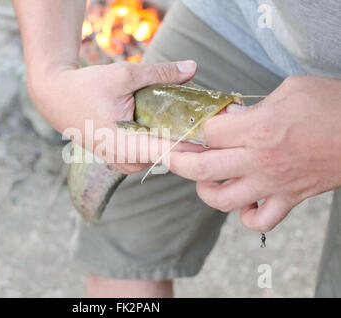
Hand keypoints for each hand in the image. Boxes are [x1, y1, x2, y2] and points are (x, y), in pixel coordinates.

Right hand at [28, 60, 203, 173]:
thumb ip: (160, 74)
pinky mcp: (121, 158)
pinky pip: (148, 153)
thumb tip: (192, 68)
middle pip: (169, 156)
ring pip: (160, 155)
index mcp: (124, 146)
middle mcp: (125, 161)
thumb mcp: (124, 75)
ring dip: (174, 138)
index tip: (216, 133)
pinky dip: (160, 139)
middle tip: (207, 117)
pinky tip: (168, 123)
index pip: (171, 152)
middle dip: (188, 138)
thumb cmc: (84, 88)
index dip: (196, 144)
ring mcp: (122, 163)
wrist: (54, 98)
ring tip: (190, 118)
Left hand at [169, 75, 340, 231]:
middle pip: (201, 169)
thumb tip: (229, 118)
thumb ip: (254, 105)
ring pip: (223, 200)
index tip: (199, 125)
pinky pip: (259, 221)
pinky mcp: (288, 199)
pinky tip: (244, 201)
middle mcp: (260, 160)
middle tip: (171, 155)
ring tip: (205, 179)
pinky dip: (246, 216)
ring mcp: (272, 184)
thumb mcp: (290, 90)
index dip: (198, 127)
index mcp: (258, 129)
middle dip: (178, 161)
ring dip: (205, 191)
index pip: (208, 133)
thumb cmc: (332, 106)